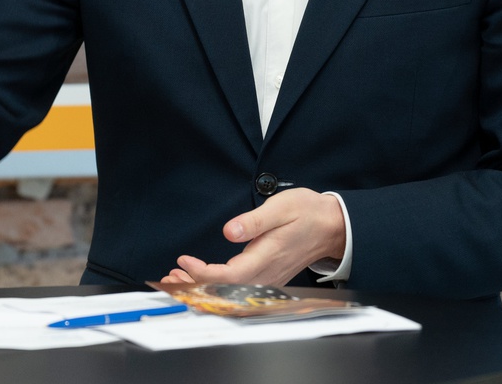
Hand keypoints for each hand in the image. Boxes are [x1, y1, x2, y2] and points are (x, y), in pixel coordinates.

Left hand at [160, 189, 345, 288]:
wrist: (331, 226)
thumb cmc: (307, 213)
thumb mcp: (281, 207)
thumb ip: (254, 221)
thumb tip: (230, 231)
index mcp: (266, 257)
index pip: (228, 276)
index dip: (203, 273)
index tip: (184, 260)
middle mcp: (266, 274)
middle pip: (225, 291)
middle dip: (195, 287)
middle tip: (170, 276)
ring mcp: (267, 280)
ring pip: (230, 293)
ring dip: (202, 289)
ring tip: (178, 277)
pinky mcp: (267, 278)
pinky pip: (238, 291)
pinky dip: (216, 288)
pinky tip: (200, 279)